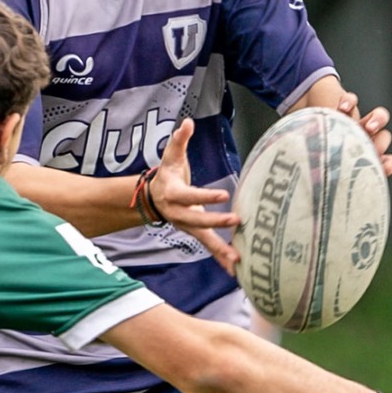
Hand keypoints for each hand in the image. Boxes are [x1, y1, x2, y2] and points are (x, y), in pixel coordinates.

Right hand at [148, 118, 241, 273]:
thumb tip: (187, 123)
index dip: (205, 196)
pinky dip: (221, 259)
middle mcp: (179, 214)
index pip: (190, 196)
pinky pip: (209, 247)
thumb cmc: (168, 174)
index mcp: (173, 195)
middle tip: (237, 220)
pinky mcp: (196, 233)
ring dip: (221, 250)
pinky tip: (236, 270)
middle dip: (217, 222)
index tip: (223, 194)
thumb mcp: (170, 156)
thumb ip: (179, 140)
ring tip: (237, 260)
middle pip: (198, 220)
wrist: (154, 199)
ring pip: (204, 239)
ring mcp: (188, 226)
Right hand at [299, 79, 391, 177]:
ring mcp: (354, 120)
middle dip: (381, 142)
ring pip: (379, 117)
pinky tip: (341, 108)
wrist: (294, 118)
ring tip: (368, 126)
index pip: (380, 162)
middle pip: (383, 139)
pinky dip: (350, 103)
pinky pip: (352, 101)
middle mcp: (359, 139)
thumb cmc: (305, 148)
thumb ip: (322, 178)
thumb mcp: (314, 167)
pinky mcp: (344, 104)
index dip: (387, 164)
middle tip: (372, 147)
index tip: (385, 164)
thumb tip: (323, 194)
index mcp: (356, 157)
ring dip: (378, 120)